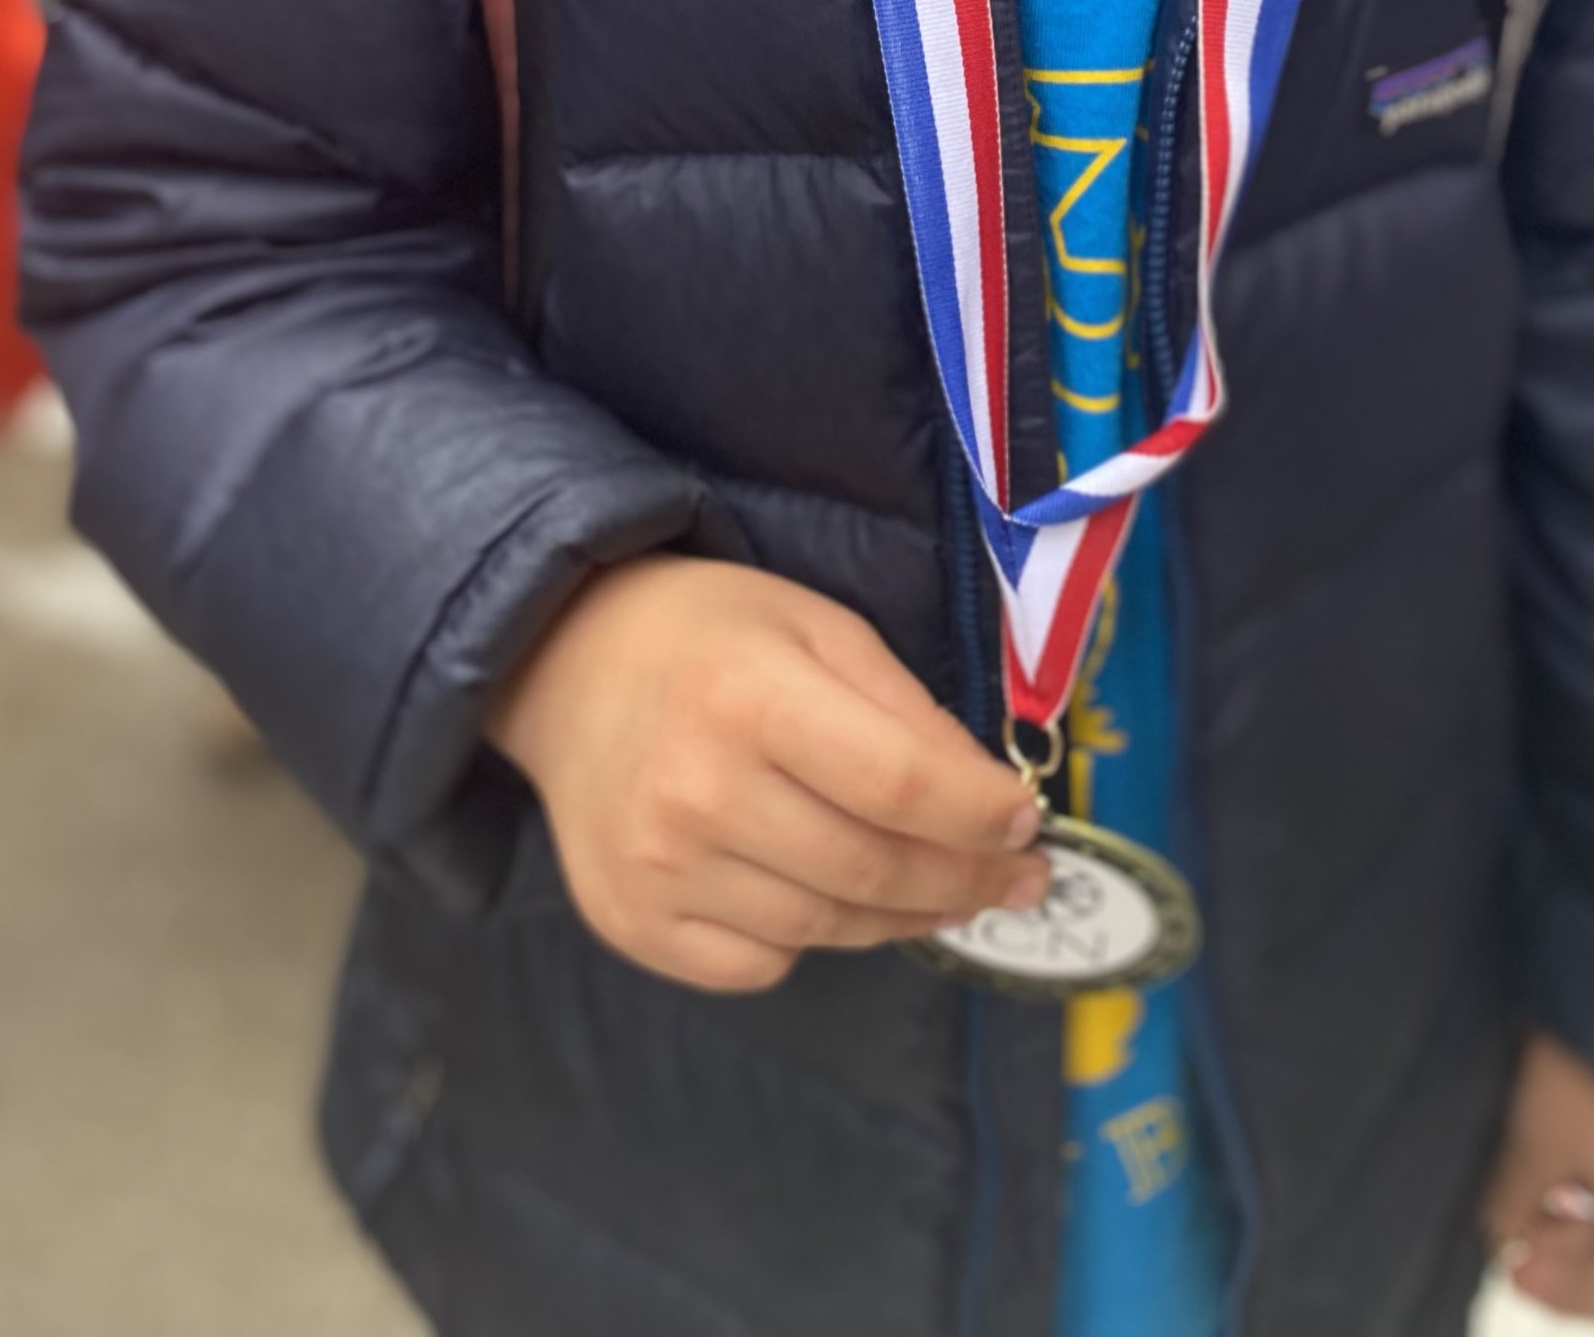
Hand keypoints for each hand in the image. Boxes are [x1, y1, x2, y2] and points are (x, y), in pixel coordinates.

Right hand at [489, 552, 1047, 993]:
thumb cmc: (714, 637)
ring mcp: (657, 870)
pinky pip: (760, 964)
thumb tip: (990, 806)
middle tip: (1017, 879)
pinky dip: (812, 938)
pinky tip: (825, 892)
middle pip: (871, 869)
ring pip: (827, 928)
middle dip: (966, 880)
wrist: (567, 665)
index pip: (900, 783)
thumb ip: (906, 712)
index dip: (980, 815)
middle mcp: (695, 793)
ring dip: (904, 915)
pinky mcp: (631, 923)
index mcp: (749, 697)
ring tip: (943, 890)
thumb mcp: (821, 629)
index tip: (1026, 824)